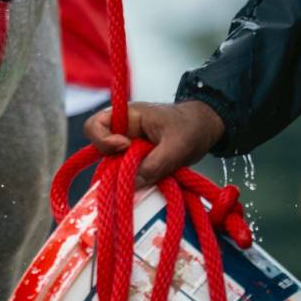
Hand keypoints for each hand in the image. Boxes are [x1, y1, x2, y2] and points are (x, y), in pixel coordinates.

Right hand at [84, 99, 226, 184]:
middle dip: (116, 164)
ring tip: (151, 176)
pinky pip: (126, 171)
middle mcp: (122, 130)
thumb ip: (155, 164)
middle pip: (101, 149)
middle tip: (139, 170)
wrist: (205, 128)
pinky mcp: (136, 159)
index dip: (104, 140)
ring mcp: (128, 145)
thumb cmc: (191, 128)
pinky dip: (135, 180)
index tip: (125, 148)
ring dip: (127, 174)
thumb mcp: (177, 147)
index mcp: (127, 116)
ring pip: (113, 164)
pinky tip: (151, 182)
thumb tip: (133, 183)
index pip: (95, 125)